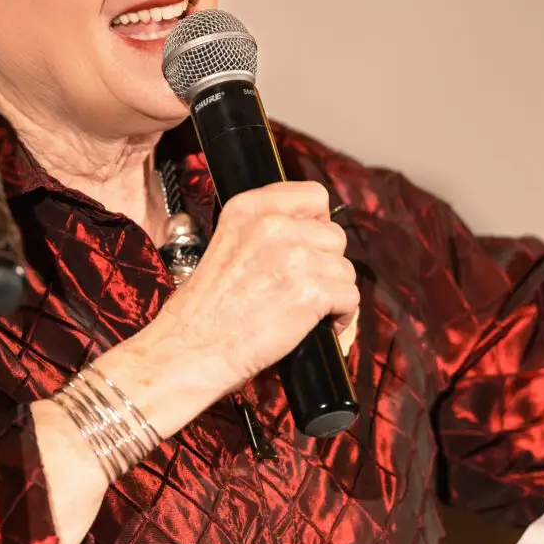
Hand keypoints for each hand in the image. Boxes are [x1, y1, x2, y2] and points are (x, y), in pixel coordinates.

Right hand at [146, 181, 359, 395]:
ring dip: (333, 292)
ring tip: (309, 310)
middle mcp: (273, 227)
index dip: (318, 223)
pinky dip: (341, 316)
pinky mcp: (310, 293)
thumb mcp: (226, 244)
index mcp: (249, 209)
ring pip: (345, 269)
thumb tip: (309, 232)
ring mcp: (295, 258)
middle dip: (326, 263)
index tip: (310, 244)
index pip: (313, 196)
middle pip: (334, 236)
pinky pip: (350, 298)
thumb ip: (264, 230)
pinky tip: (319, 326)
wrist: (192, 348)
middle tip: (303, 286)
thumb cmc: (205, 308)